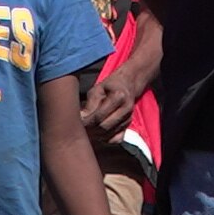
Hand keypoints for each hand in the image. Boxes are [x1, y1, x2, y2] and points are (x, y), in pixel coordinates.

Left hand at [81, 21, 161, 137]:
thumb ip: (92, 100)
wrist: (136, 77)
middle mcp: (125, 107)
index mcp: (117, 96)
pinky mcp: (130, 121)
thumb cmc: (115, 79)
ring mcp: (129, 115)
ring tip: (87, 130)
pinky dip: (107, 138)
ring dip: (97, 135)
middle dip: (90, 130)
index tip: (76, 122)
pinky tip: (99, 134)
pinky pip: (118, 136)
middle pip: (104, 128)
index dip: (86, 122)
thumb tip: (81, 116)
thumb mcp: (101, 84)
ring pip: (110, 134)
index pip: (98, 116)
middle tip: (79, 127)